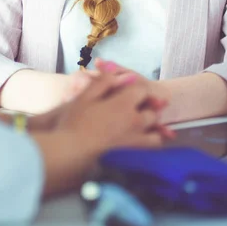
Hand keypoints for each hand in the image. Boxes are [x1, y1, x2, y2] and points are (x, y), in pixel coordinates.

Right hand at [45, 72, 171, 153]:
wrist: (71, 151)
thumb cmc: (75, 122)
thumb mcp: (85, 96)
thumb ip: (103, 82)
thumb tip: (114, 69)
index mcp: (125, 104)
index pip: (142, 90)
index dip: (137, 89)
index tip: (130, 91)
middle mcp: (135, 121)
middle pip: (152, 112)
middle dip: (147, 109)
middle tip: (136, 109)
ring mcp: (136, 140)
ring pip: (155, 134)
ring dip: (151, 129)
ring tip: (140, 129)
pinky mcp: (132, 156)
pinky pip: (150, 150)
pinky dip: (148, 145)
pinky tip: (138, 144)